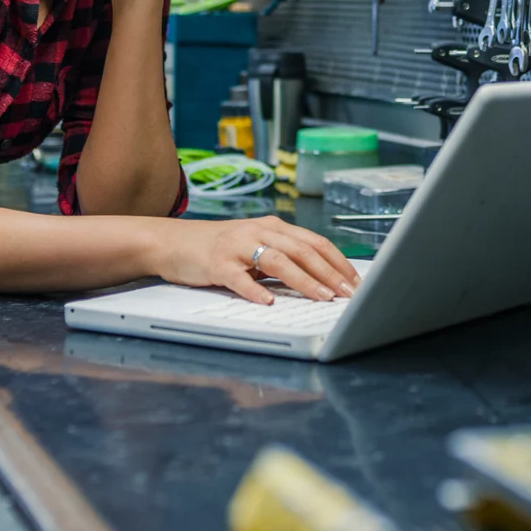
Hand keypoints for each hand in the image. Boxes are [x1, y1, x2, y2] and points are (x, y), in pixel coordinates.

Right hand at [155, 214, 358, 304]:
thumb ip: (284, 258)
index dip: (338, 262)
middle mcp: (259, 231)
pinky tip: (268, 302)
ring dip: (303, 280)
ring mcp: (237, 247)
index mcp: (274, 227)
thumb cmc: (220, 248)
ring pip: (277, 261)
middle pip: (302, 250)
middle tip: (348, 294)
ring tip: (321, 297)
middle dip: (329, 273)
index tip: (356, 282)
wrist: (173, 242)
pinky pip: (239, 278)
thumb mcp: (256, 247)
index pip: (315, 243)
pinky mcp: (217, 264)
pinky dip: (254, 291)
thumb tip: (323, 280)